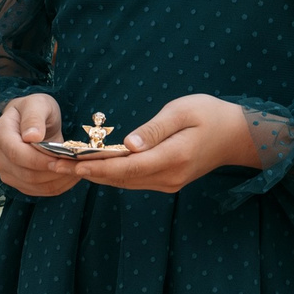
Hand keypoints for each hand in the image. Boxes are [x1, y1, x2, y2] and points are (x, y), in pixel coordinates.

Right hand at [0, 93, 80, 198]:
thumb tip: (31, 137)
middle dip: (55, 172)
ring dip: (59, 181)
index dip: (40, 160)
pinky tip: (70, 175)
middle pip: (26, 173)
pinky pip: (39, 191)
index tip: (63, 160)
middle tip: (79, 165)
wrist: (32, 121)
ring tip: (78, 169)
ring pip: (34, 185)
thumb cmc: (35, 108)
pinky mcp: (17, 182)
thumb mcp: (38, 104)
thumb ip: (34, 117)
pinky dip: (58, 186)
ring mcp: (6, 171)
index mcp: (0, 133)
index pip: (16, 154)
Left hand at [74, 94, 259, 193]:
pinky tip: (91, 166)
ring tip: (64, 165)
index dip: (97, 166)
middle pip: (121, 178)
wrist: (240, 136)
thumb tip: (128, 145)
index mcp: (173, 157)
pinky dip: (111, 174)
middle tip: (53, 164)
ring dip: (96, 175)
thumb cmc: (211, 115)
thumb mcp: (183, 112)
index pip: (127, 167)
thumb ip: (155, 129)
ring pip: (125, 181)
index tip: (71, 163)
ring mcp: (170, 182)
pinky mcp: (169, 181)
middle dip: (87, 172)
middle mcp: (170, 176)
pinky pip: (134, 180)